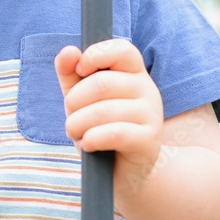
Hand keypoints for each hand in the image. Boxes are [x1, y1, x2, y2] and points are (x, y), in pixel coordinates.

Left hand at [54, 40, 162, 170]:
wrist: (122, 171)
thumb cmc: (100, 127)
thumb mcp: (80, 97)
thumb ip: (71, 72)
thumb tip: (68, 51)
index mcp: (133, 72)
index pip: (122, 49)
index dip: (95, 55)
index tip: (80, 71)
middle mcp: (147, 89)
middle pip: (101, 83)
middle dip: (74, 101)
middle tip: (71, 117)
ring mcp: (151, 114)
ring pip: (103, 110)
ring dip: (77, 124)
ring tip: (76, 134)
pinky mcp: (149, 140)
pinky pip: (114, 133)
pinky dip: (91, 138)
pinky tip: (87, 144)